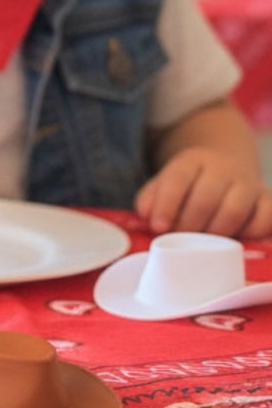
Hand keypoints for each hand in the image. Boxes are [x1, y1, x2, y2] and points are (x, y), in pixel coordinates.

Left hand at [135, 148, 271, 238]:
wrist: (225, 168)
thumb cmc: (188, 186)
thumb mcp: (164, 184)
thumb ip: (151, 199)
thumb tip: (146, 217)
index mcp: (192, 161)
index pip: (178, 178)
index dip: (166, 204)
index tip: (158, 227)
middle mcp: (223, 169)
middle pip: (206, 197)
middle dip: (190, 224)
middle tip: (180, 241)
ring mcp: (248, 184)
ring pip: (235, 210)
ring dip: (216, 233)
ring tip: (203, 246)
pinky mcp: (267, 200)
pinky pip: (265, 218)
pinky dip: (250, 234)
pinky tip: (235, 241)